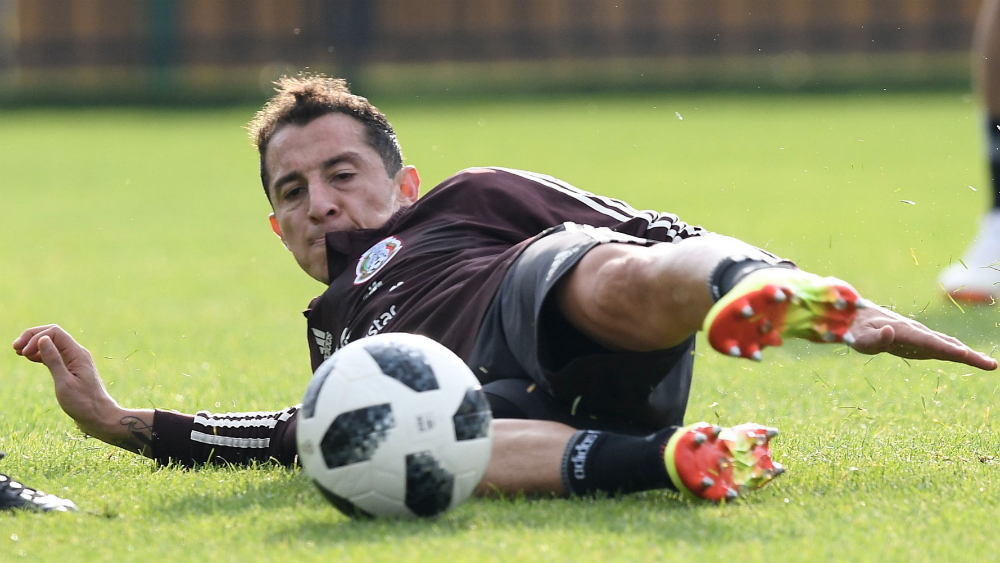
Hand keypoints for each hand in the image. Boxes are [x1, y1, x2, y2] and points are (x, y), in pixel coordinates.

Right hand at [13, 325, 153, 453]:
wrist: (99, 417)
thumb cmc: (83, 403)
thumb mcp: (64, 382)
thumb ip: (54, 360)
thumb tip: (43, 339)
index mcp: (78, 354)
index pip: (55, 332)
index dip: (36, 337)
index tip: (23, 352)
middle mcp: (77, 354)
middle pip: (53, 335)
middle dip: (33, 337)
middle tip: (15, 347)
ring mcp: (74, 361)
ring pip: (53, 345)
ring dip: (35, 345)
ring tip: (18, 352)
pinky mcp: (71, 369)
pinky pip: (54, 355)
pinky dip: (41, 354)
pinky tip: (29, 358)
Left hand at [847, 306, 997, 370]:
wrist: (858, 318)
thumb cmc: (858, 332)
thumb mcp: (860, 338)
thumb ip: (874, 338)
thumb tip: (889, 332)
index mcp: (903, 331)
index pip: (927, 341)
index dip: (945, 348)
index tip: (963, 353)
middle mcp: (916, 331)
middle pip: (945, 343)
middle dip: (967, 354)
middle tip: (990, 364)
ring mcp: (920, 336)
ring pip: (947, 344)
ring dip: (968, 353)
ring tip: (989, 364)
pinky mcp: (921, 342)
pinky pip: (943, 346)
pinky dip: (958, 351)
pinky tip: (971, 357)